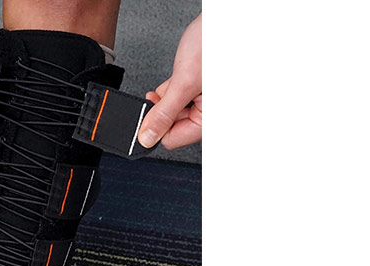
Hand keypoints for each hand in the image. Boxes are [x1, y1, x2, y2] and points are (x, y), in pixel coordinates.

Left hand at [138, 14, 201, 149]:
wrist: (222, 22)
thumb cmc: (213, 45)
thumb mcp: (183, 83)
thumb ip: (164, 113)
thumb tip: (147, 137)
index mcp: (210, 120)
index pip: (172, 139)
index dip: (156, 126)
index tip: (148, 113)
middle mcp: (208, 113)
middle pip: (172, 125)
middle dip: (162, 107)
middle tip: (168, 87)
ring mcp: (203, 101)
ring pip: (172, 110)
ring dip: (167, 95)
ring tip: (181, 75)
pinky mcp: (197, 88)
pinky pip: (177, 96)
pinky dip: (172, 87)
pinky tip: (179, 73)